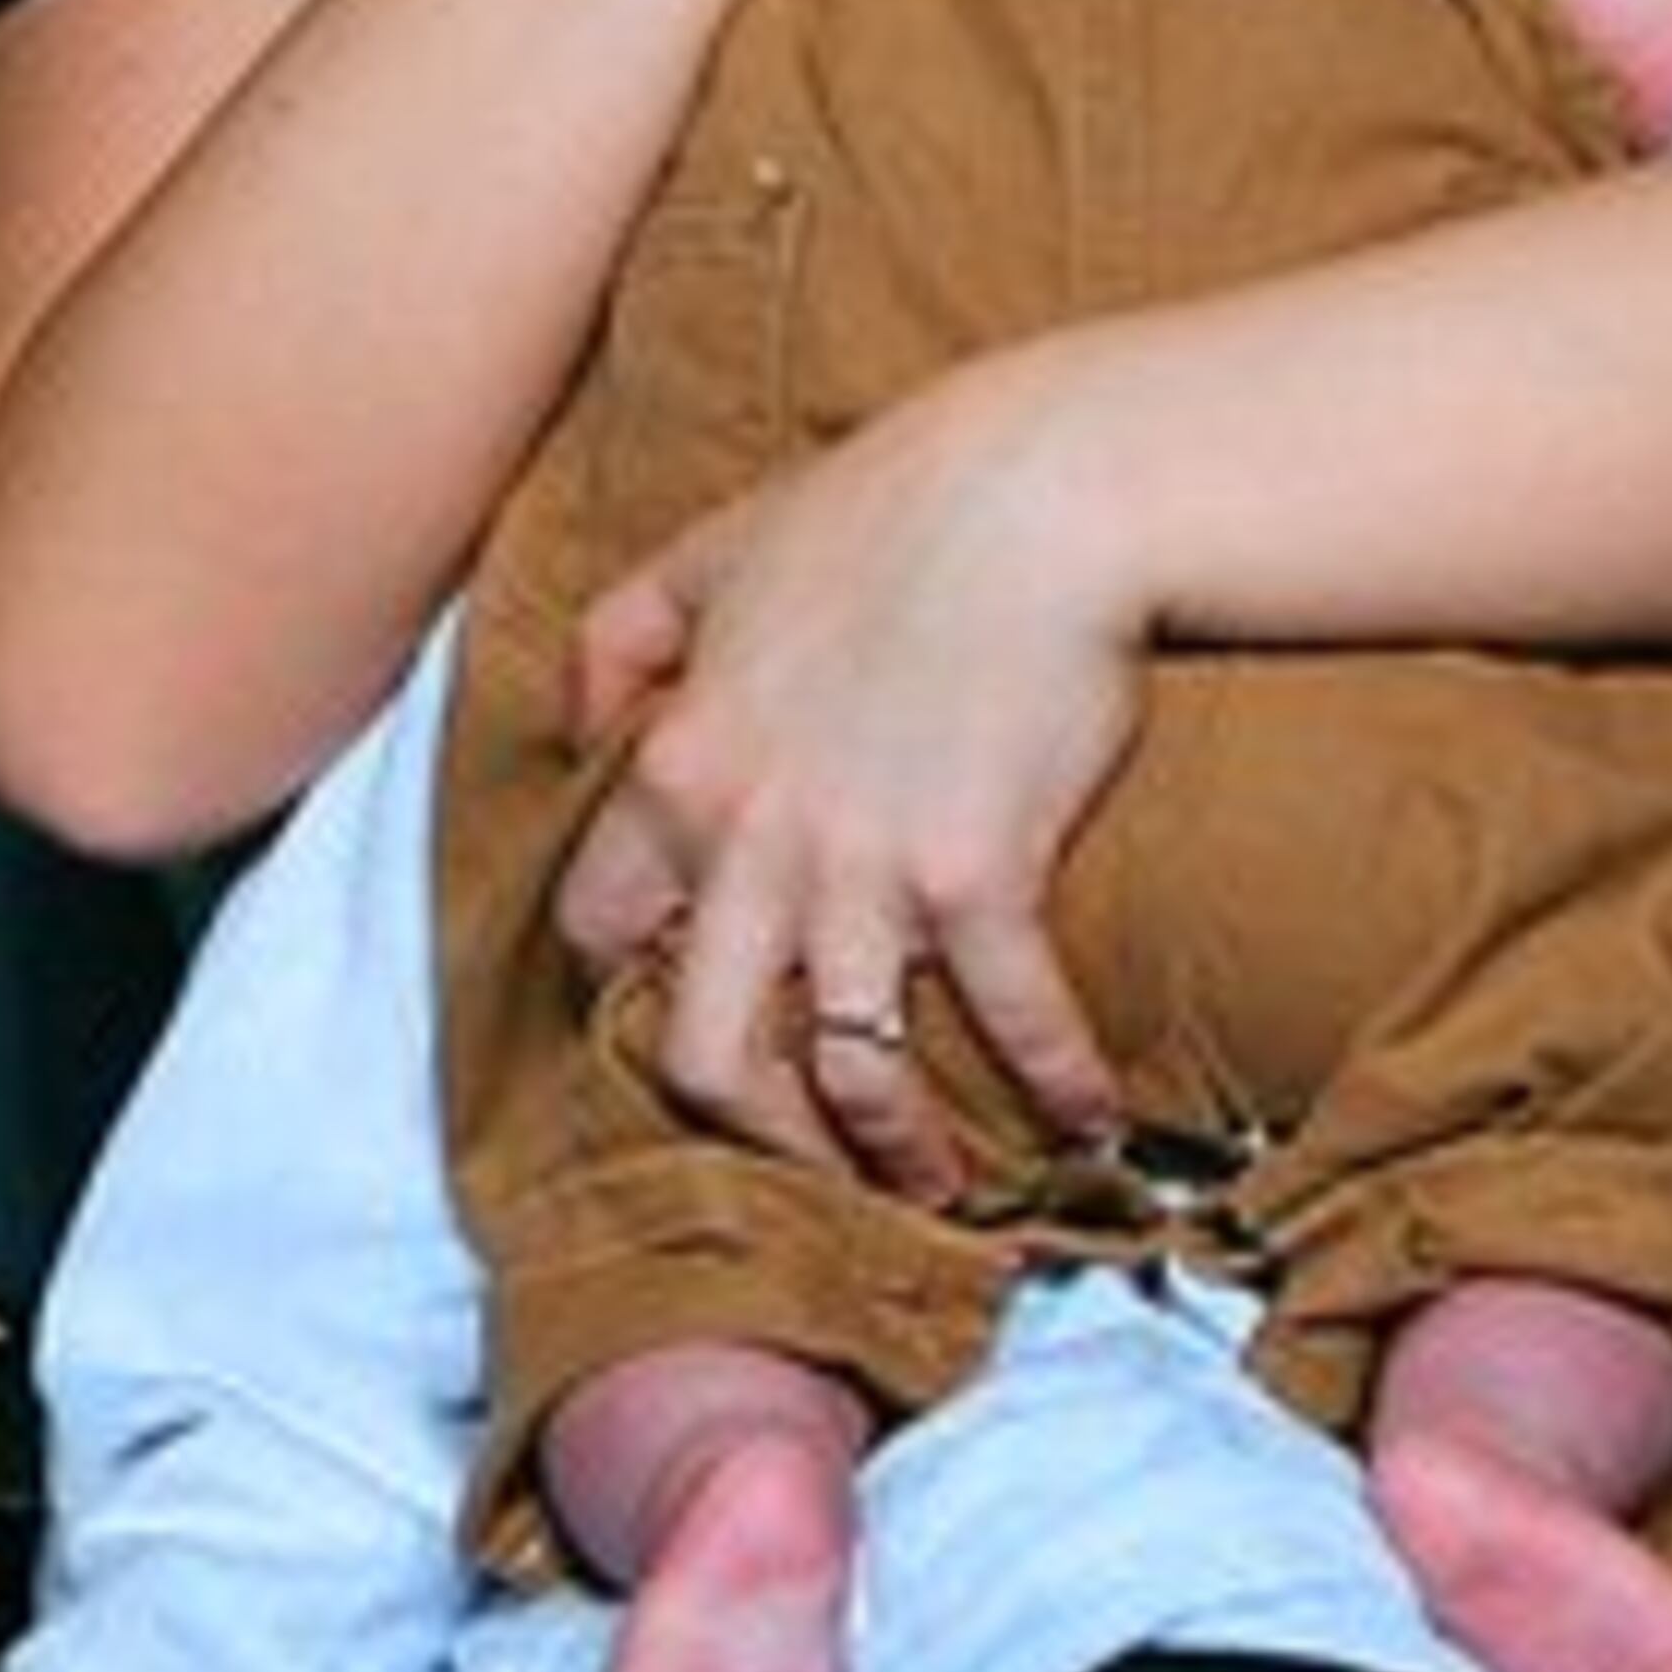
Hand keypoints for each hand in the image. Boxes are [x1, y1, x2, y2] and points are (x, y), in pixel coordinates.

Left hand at [548, 372, 1137, 1198]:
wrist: (1043, 488)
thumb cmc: (890, 504)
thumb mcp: (716, 547)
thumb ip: (624, 633)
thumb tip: (581, 723)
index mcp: (683, 766)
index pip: (599, 927)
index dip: (631, 982)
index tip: (682, 1009)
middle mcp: (759, 842)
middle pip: (708, 1054)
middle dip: (750, 1133)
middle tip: (801, 1159)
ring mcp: (872, 870)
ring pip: (851, 1073)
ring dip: (895, 1149)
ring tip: (935, 1183)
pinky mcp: (987, 877)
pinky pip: (1014, 1023)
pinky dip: (1057, 1088)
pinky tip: (1090, 1122)